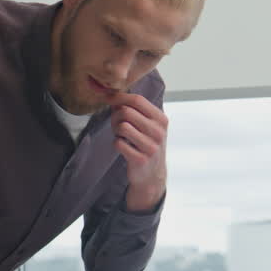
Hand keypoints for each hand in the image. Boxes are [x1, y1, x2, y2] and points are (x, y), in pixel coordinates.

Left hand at [107, 92, 168, 210]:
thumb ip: (135, 110)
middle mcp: (158, 132)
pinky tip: (123, 147)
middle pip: (127, 112)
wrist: (152, 174)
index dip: (119, 97)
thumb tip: (113, 97)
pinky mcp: (140, 159)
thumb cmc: (147, 144)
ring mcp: (151, 146)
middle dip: (115, 116)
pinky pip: (118, 143)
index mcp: (161, 119)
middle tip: (116, 125)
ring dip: (116, 130)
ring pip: (122, 127)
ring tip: (121, 136)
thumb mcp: (148, 125)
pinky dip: (117, 144)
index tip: (108, 99)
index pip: (138, 100)